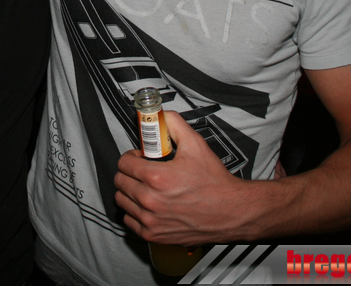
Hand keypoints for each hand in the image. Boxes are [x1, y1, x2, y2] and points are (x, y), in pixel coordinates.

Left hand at [114, 111, 272, 244]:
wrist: (231, 211)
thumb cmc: (214, 181)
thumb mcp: (196, 144)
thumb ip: (174, 124)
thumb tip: (161, 115)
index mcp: (155, 177)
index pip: (123, 163)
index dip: (131, 156)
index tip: (140, 157)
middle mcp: (149, 200)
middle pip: (119, 181)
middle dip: (129, 173)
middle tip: (143, 171)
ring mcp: (150, 220)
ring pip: (121, 201)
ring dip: (129, 192)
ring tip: (145, 188)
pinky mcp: (154, 235)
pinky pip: (129, 221)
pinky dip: (134, 213)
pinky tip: (149, 206)